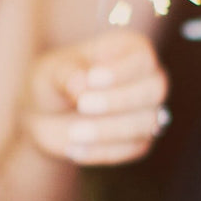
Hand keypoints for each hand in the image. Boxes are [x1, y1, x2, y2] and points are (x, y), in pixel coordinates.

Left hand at [22, 29, 168, 165]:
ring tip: (73, 132)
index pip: (143, 57)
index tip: (91, 79)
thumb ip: (67, 74)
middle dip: (119, 100)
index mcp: (129, 50)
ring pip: (148, 122)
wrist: (45, 118)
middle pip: (155, 88)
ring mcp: (147, 111)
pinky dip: (103, 151)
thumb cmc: (53, 83)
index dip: (121, 70)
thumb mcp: (51, 72)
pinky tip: (74, 149)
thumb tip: (83, 85)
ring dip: (109, 130)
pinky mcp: (140, 140)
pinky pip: (134, 148)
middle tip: (83, 104)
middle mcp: (146, 78)